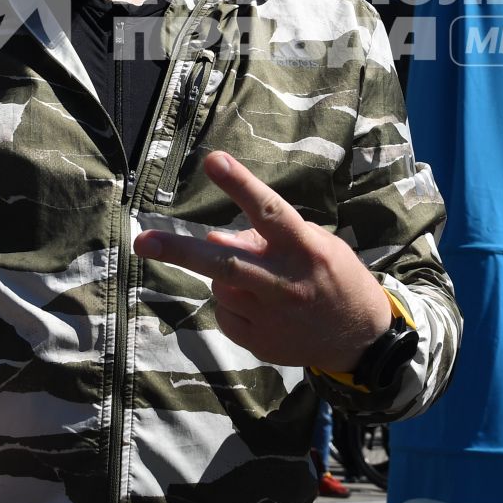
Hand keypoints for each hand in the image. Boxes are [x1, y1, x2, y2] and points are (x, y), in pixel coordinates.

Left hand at [132, 152, 393, 372]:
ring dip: (226, 276)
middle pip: (224, 263)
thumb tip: (216, 239)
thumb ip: (266, 238)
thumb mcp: (317, 245)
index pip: (268, 211)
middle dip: (179, 251)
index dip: (240, 185)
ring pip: (220, 285)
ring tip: (261, 281)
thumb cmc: (333, 277)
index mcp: (305, 249)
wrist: (359, 339)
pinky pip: (225, 313)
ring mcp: (270, 317)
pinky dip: (233, 304)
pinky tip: (264, 308)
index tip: (214, 160)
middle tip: (143, 243)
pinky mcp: (258, 342)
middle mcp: (284, 282)